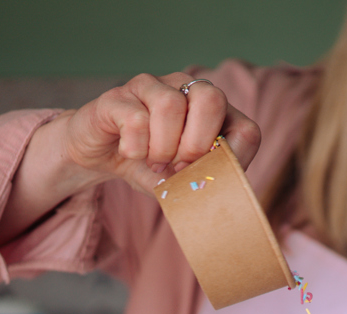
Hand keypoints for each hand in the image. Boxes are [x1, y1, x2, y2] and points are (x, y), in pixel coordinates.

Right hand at [64, 71, 260, 192]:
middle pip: (212, 99)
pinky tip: (130, 153)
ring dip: (163, 148)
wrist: (99, 156)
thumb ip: (201, 184)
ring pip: (170, 106)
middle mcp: (184, 89)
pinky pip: (135, 118)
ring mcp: (151, 87)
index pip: (246, 130)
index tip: (206, 175)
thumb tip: (214, 192)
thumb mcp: (181, 182)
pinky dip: (136, 147)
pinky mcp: (118, 96)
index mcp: (212, 112)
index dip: (231, 158)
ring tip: (154, 162)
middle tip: (180, 165)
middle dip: (197, 144)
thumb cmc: (148, 166)